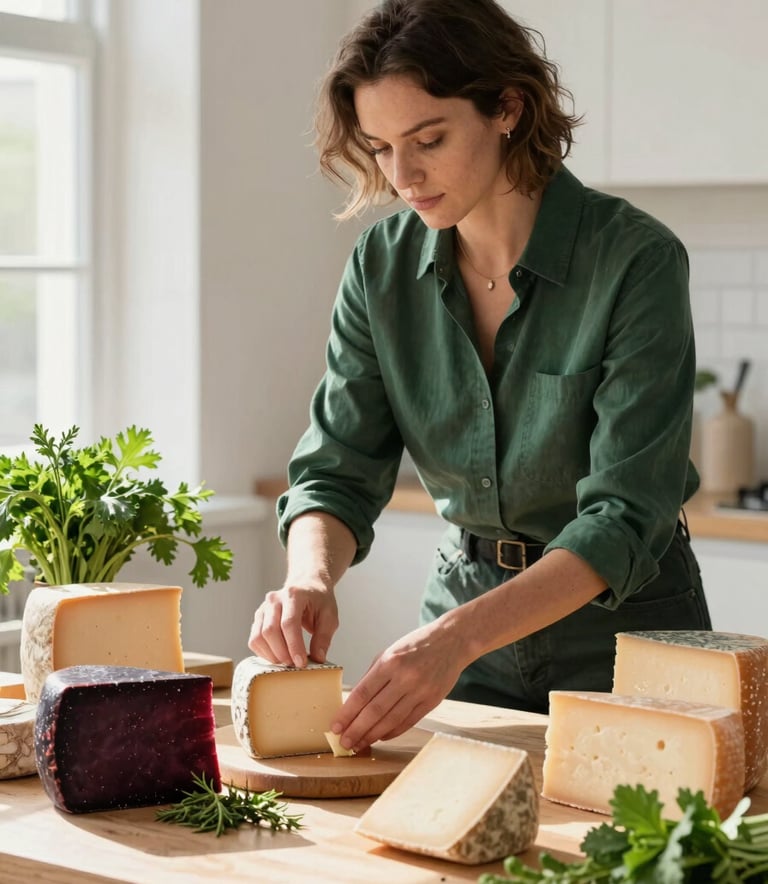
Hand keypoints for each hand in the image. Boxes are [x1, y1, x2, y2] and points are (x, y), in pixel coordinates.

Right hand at [248, 583, 338, 667]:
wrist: (307, 584)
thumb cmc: (319, 599)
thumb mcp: (329, 615)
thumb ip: (324, 637)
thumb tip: (318, 658)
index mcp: (294, 594)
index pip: (289, 623)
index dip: (294, 645)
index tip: (301, 662)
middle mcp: (274, 599)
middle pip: (270, 631)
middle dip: (282, 653)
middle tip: (295, 665)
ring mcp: (263, 608)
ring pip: (258, 637)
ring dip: (272, 655)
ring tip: (288, 662)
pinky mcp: (258, 618)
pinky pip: (254, 640)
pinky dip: (264, 653)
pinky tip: (278, 656)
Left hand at [330, 618, 467, 751]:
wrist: (452, 641)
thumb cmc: (417, 644)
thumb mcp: (390, 651)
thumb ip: (373, 675)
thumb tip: (355, 702)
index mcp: (389, 662)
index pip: (362, 693)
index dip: (347, 713)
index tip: (335, 726)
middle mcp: (404, 677)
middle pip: (375, 711)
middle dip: (356, 730)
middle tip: (343, 743)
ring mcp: (420, 691)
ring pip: (391, 720)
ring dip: (372, 735)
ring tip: (359, 744)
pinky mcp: (431, 701)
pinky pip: (408, 722)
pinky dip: (392, 732)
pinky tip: (380, 737)